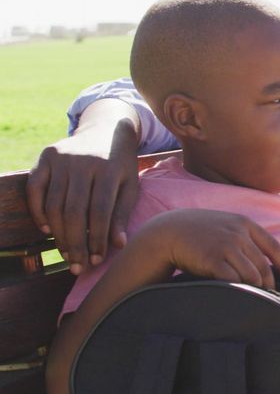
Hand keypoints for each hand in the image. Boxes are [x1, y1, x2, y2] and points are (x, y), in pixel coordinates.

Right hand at [26, 110, 139, 275]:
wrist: (107, 128)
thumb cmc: (121, 164)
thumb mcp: (130, 184)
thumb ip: (122, 213)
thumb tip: (117, 245)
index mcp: (109, 169)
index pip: (99, 211)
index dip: (97, 239)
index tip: (97, 260)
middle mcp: (83, 162)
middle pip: (74, 212)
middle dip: (76, 243)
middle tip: (78, 266)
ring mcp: (62, 158)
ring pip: (54, 205)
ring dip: (58, 234)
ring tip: (67, 254)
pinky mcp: (46, 156)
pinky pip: (35, 189)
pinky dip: (39, 212)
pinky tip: (49, 230)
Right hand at [141, 209, 279, 289]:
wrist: (168, 231)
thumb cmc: (200, 233)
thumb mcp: (226, 226)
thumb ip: (244, 238)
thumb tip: (265, 264)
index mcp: (245, 224)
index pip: (274, 247)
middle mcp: (239, 234)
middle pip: (263, 266)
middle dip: (269, 284)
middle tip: (271, 298)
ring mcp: (226, 246)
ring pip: (251, 276)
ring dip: (254, 290)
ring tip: (255, 300)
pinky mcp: (213, 259)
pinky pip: (233, 280)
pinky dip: (239, 291)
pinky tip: (239, 297)